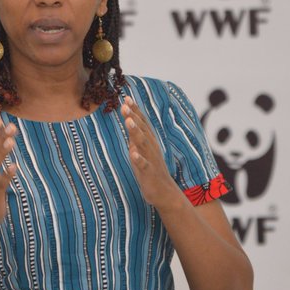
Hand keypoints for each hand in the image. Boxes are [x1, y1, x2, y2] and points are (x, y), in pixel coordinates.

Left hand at [121, 97, 179, 211]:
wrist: (164, 192)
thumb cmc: (150, 169)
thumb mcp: (141, 150)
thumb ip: (135, 135)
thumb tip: (128, 119)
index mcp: (149, 140)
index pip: (141, 122)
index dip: (134, 110)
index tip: (126, 97)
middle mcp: (151, 147)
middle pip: (142, 129)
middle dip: (133, 116)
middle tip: (125, 104)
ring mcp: (151, 159)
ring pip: (143, 143)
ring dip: (136, 132)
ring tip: (128, 121)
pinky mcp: (149, 172)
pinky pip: (143, 165)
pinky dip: (138, 158)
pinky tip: (132, 153)